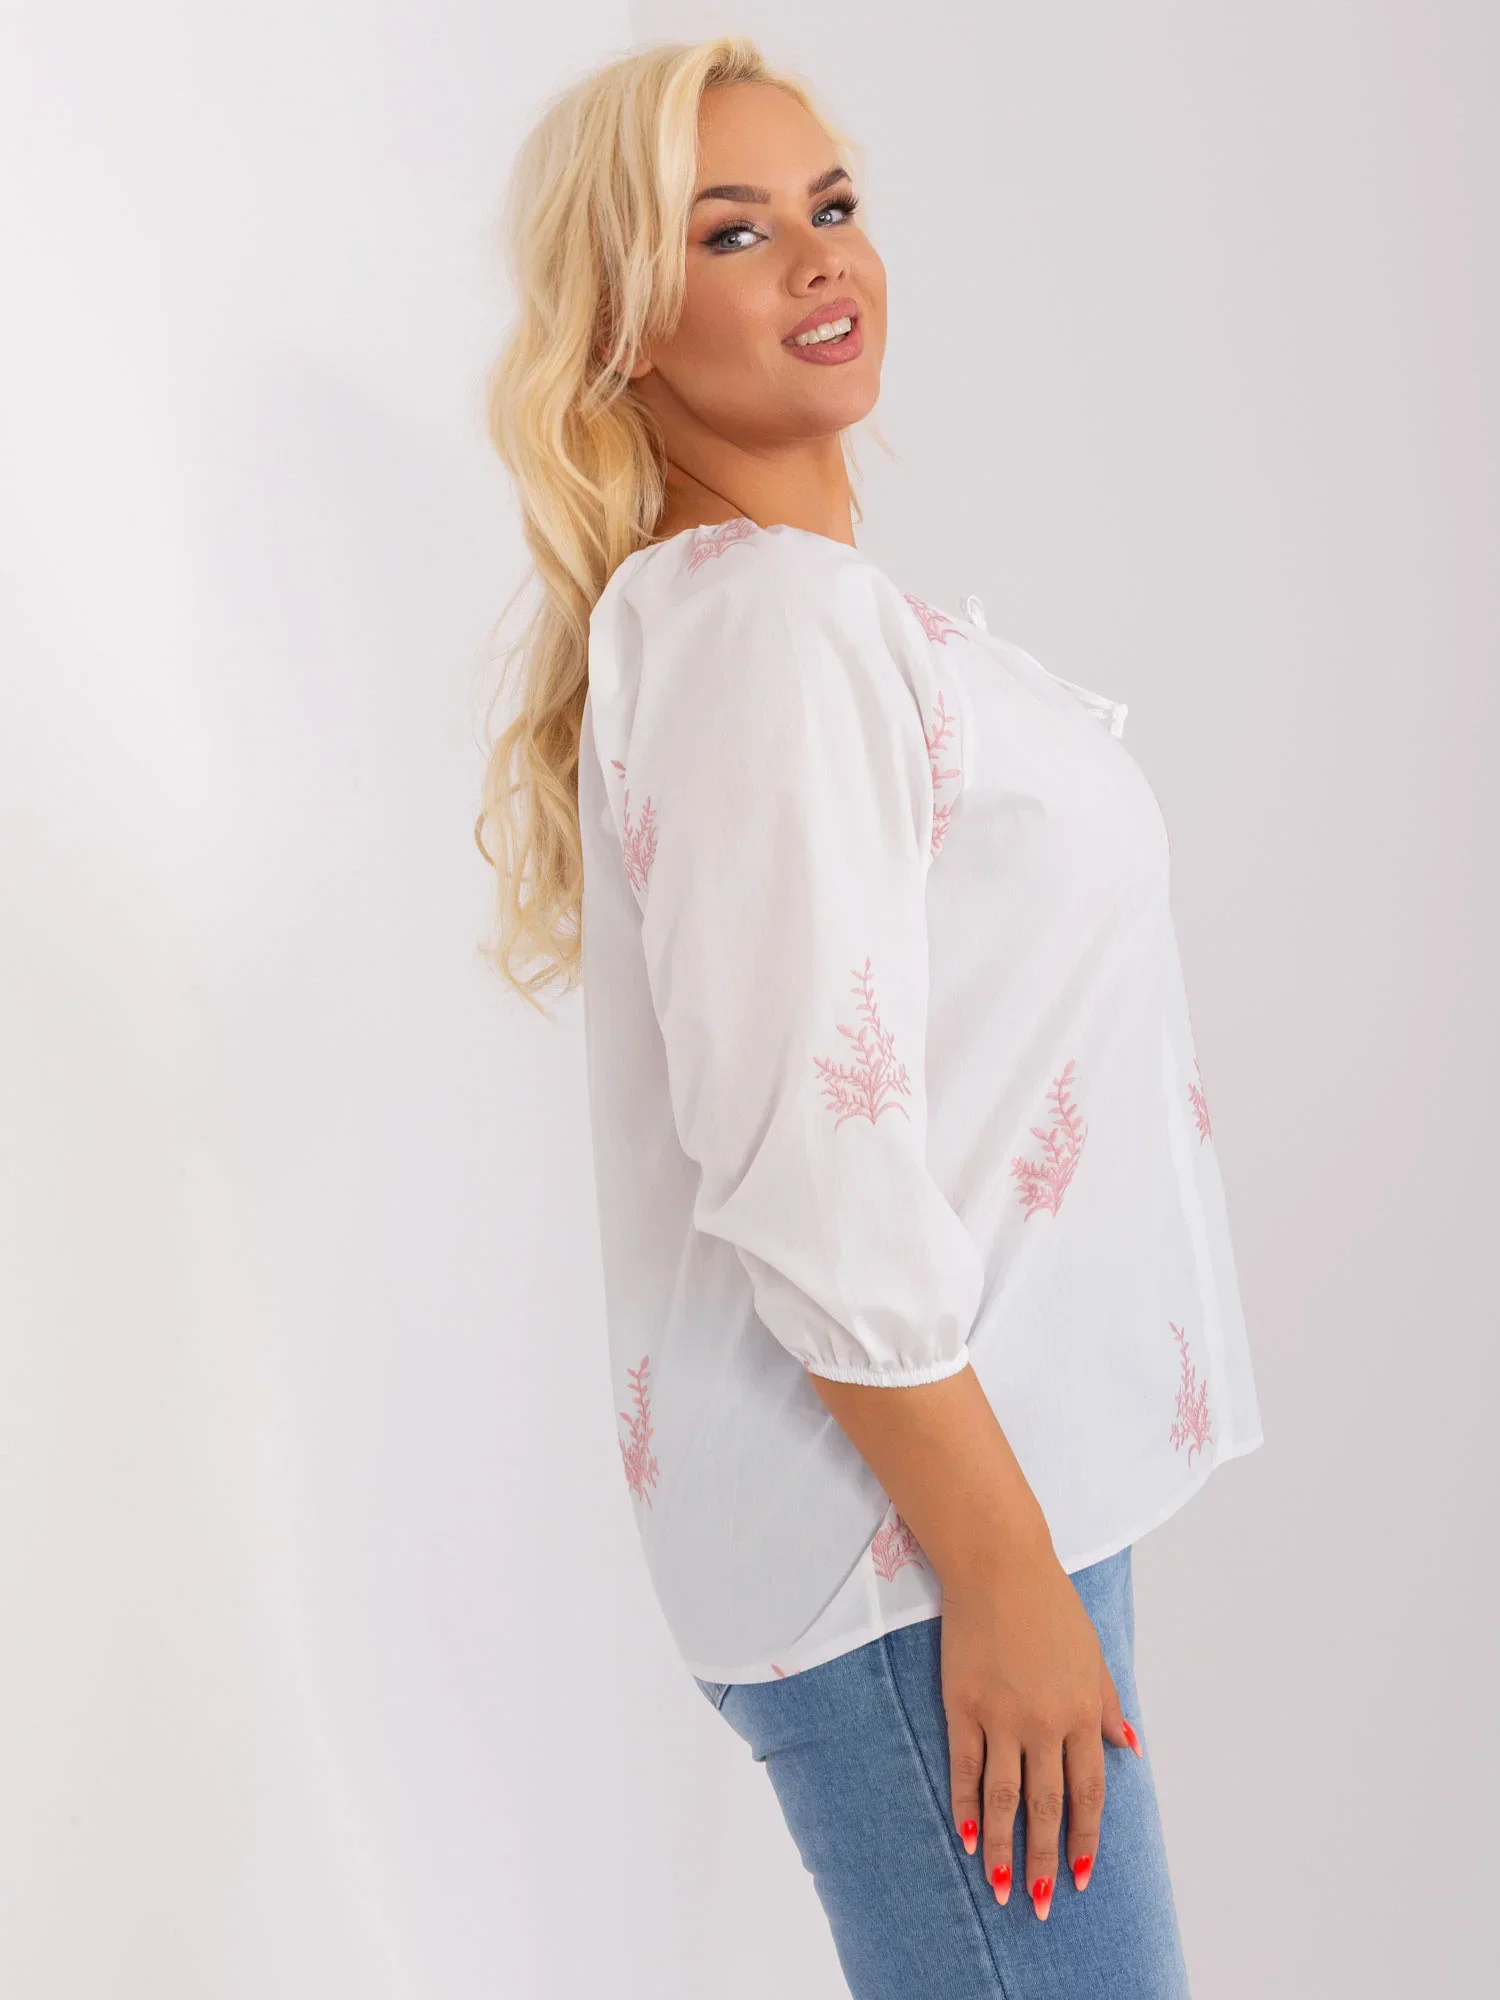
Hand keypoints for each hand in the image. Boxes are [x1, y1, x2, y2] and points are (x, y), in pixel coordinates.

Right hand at [940, 1540, 1138, 1919]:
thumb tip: (1129, 1749)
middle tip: (1041, 1904)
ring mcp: (1000, 1716)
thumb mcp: (1093, 1654)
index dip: (1085, 1839)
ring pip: (1003, 1797)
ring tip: (997, 1886)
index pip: (1087, 1793)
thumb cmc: (1050, 1604)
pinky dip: (964, 1805)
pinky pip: (965, 1767)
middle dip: (1043, 1861)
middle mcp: (1043, 1723)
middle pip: (1044, 1806)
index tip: (1083, 1877)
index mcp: (1080, 1712)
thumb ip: (1106, 1704)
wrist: (999, 1565)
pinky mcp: (962, 1705)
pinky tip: (964, 1836)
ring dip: (1000, 1847)